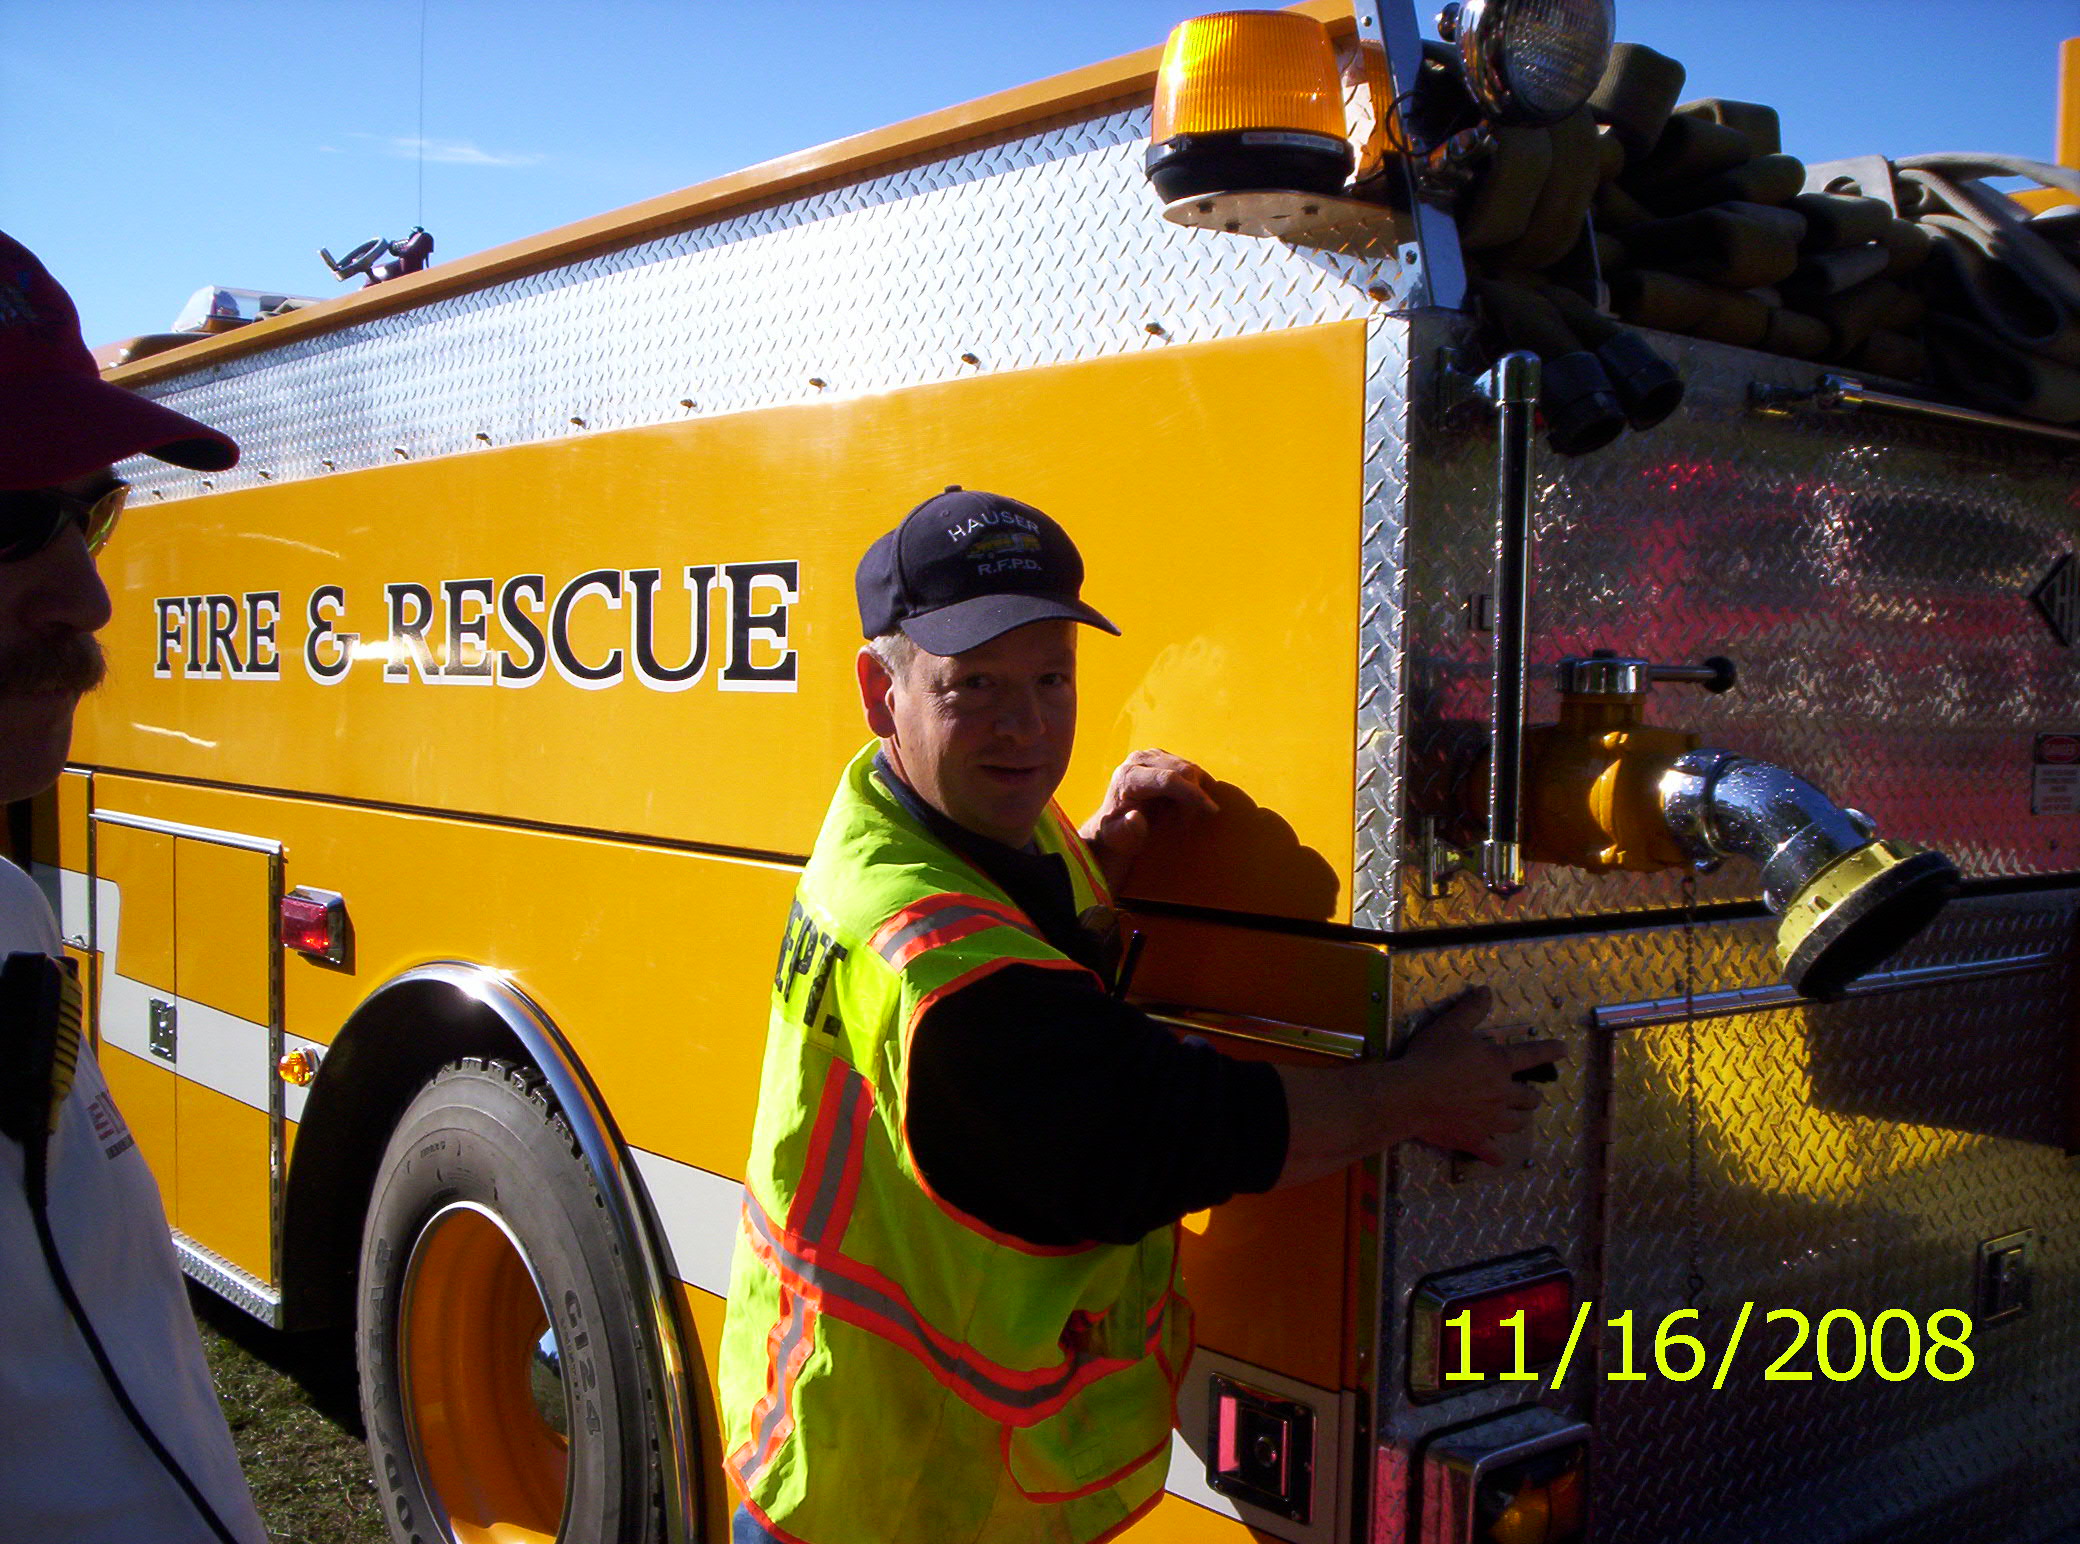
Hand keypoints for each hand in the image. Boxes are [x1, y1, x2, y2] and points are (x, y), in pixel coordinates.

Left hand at [1078, 749, 1218, 886]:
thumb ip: (1126, 831)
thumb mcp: (1118, 839)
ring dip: (1195, 792)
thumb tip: (1134, 817)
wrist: (1115, 824)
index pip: (1168, 780)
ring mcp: (1151, 755)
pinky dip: (1196, 785)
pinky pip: (1190, 768)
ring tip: (1183, 815)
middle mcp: (1138, 759)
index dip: (1192, 794)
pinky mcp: (1162, 757)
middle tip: (1187, 823)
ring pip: (1189, 768)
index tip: (1212, 810)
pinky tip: (1192, 802)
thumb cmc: (1118, 835)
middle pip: (1183, 771)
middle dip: (1194, 797)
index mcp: (1128, 776)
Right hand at [1391, 988, 1565, 1165]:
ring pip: (1516, 1124)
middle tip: (1528, 1095)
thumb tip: (1487, 991)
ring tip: (1515, 1119)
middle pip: (1528, 1098)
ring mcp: (1490, 1120)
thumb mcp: (1450, 1024)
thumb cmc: (1431, 1056)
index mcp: (1498, 1064)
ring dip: (1518, 1120)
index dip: (1549, 1051)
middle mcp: (1501, 1093)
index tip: (1563, 1050)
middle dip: (1530, 1096)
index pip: (1531, 1055)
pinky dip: (1495, 1155)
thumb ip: (1471, 1009)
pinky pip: (1491, 1152)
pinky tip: (1498, 1159)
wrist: (1411, 1095)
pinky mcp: (1474, 1139)